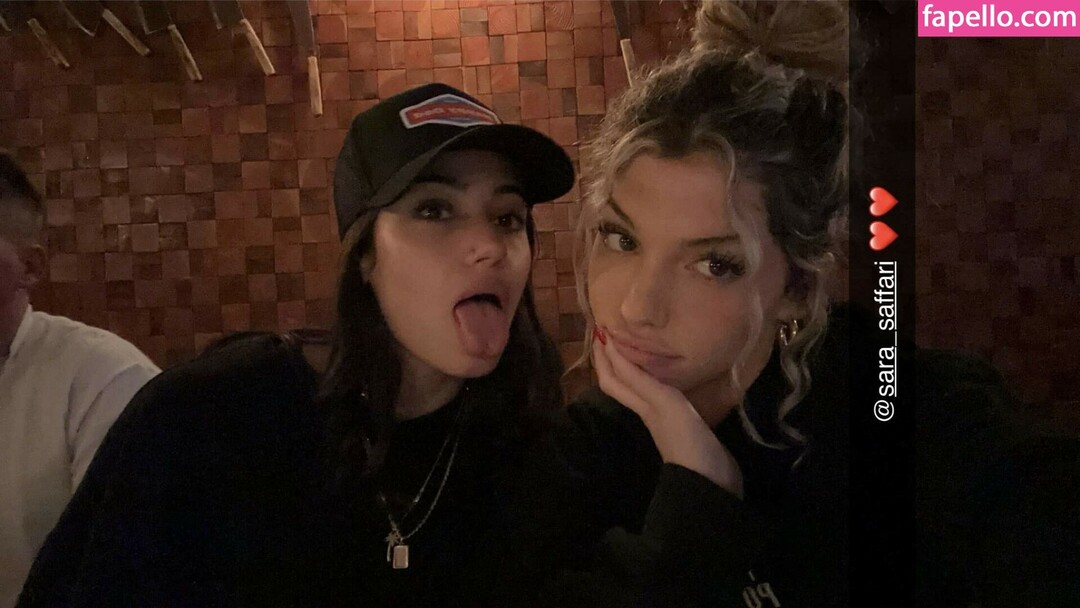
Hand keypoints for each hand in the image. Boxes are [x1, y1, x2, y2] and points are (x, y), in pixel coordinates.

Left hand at [592, 328, 743, 497]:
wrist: (709, 480)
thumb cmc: (685, 439)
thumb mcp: (662, 404)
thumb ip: (639, 379)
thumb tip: (612, 350)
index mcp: (640, 403)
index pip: (613, 377)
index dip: (606, 355)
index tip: (602, 329)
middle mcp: (647, 408)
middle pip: (621, 382)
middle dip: (612, 360)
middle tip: (611, 334)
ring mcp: (663, 417)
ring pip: (638, 387)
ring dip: (631, 367)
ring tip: (633, 346)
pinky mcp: (682, 423)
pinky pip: (659, 394)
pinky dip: (654, 379)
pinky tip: (664, 373)